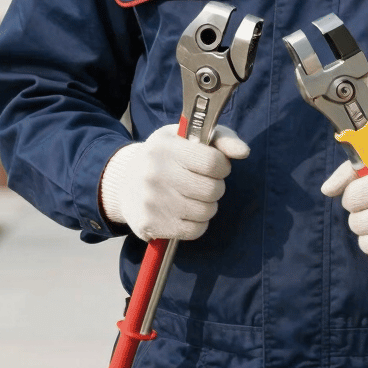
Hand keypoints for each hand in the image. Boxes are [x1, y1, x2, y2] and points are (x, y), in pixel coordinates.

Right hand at [100, 123, 249, 241]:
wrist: (124, 182)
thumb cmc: (165, 155)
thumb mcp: (188, 136)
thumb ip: (221, 138)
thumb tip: (244, 151)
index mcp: (165, 148)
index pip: (213, 162)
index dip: (222, 165)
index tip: (216, 165)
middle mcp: (155, 173)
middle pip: (212, 190)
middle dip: (216, 186)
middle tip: (204, 182)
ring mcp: (151, 201)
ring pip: (206, 212)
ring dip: (208, 205)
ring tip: (194, 196)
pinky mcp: (150, 225)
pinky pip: (194, 230)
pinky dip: (197, 223)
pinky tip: (186, 211)